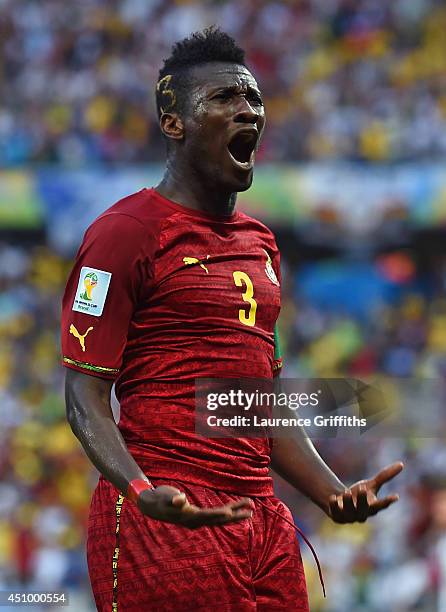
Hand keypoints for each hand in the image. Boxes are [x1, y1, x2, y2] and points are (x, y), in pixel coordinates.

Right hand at [137, 485, 253, 528]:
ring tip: (251, 508)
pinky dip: (227, 511)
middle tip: (251, 511)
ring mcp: (198, 519)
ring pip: (220, 517)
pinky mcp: (199, 515)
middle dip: (235, 515)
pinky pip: (217, 514)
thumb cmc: (159, 499)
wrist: (153, 506)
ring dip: (235, 513)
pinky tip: (236, 509)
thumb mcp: (165, 498)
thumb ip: (173, 500)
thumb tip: (179, 500)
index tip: (230, 513)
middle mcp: (196, 521)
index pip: (207, 516)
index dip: (217, 514)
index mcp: (189, 517)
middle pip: (219, 519)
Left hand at [328, 462, 403, 523]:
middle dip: (363, 500)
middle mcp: (363, 514)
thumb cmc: (360, 494)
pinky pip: (336, 513)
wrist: (343, 502)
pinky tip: (333, 497)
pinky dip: (334, 505)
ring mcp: (350, 518)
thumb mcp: (372, 484)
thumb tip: (402, 464)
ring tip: (345, 492)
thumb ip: (385, 476)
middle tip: (361, 488)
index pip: (382, 505)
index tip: (395, 496)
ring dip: (348, 502)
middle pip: (365, 510)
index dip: (388, 501)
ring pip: (350, 512)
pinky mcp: (338, 517)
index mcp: (373, 507)